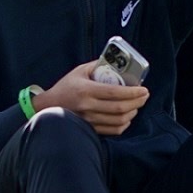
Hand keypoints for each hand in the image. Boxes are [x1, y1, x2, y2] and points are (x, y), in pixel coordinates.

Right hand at [33, 58, 150, 136]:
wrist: (47, 106)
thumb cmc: (65, 87)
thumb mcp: (79, 71)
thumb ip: (97, 65)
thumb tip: (117, 62)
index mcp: (86, 90)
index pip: (115, 92)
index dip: (133, 92)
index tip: (144, 89)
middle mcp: (88, 107)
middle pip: (120, 108)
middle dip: (138, 102)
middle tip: (144, 96)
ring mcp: (89, 120)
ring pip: (119, 120)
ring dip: (133, 113)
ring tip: (137, 105)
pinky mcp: (90, 129)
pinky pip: (112, 130)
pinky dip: (124, 124)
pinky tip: (127, 117)